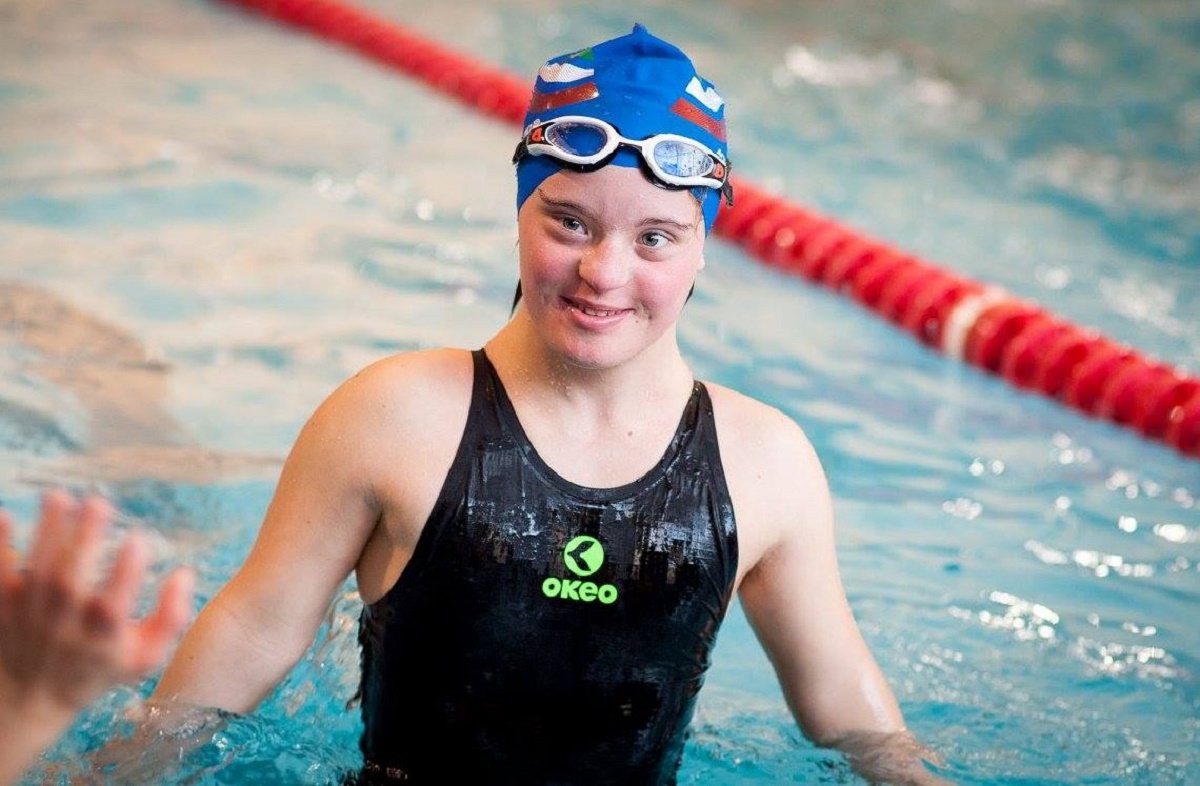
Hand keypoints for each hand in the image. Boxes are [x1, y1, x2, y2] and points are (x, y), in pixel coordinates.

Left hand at [0, 491, 193, 765]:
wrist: (29, 701)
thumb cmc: (96, 670)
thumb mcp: (144, 657)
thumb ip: (172, 618)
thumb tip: (184, 574)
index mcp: (101, 637)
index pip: (112, 605)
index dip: (125, 573)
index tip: (137, 539)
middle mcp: (62, 626)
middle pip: (70, 581)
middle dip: (84, 540)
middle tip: (98, 502)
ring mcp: (28, 616)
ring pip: (37, 571)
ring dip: (46, 532)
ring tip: (58, 496)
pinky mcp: (2, 607)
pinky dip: (0, 546)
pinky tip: (5, 515)